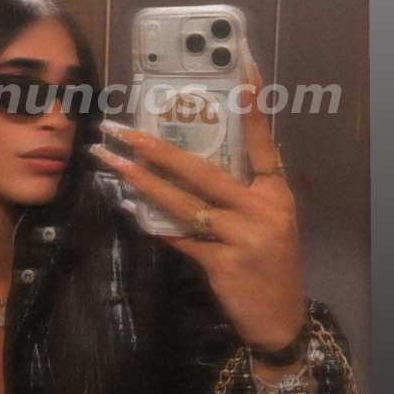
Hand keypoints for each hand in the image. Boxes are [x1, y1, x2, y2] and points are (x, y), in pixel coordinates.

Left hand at [90, 71, 305, 353]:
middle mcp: (262, 211)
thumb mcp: (270, 223)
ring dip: (143, 182)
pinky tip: (128, 207)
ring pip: (183, 203)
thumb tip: (186, 165)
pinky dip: (153, 224)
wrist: (280, 320)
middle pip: (203, 171)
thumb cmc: (270, 264)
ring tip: (113, 162)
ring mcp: (242, 238)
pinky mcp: (222, 265)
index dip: (253, 110)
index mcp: (276, 194)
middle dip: (158, 148)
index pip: (263, 144)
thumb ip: (239, 195)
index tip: (243, 72)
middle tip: (123, 129)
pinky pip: (179, 238)